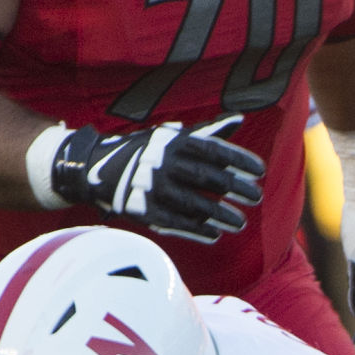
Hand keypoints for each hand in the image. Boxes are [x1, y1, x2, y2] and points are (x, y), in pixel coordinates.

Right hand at [49, 117, 263, 241]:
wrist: (94, 168)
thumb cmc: (143, 151)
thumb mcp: (171, 136)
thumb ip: (206, 132)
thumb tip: (240, 120)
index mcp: (173, 141)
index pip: (214, 150)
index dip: (239, 161)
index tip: (259, 172)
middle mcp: (163, 162)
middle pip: (207, 178)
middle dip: (236, 189)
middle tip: (257, 198)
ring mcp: (152, 187)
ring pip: (194, 204)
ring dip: (220, 215)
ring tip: (239, 223)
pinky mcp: (141, 210)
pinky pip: (175, 223)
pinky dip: (196, 230)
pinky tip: (214, 235)